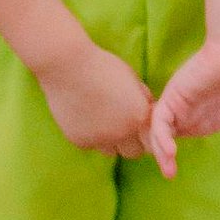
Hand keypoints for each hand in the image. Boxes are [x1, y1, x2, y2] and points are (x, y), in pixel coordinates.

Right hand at [38, 40, 152, 157]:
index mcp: (140, 117)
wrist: (67, 67)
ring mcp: (100, 140)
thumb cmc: (102, 67)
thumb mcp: (132, 79)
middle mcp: (123, 133)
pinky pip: (91, 145)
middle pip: (134, 152)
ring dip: (111, 142)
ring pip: (112, 152)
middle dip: (132, 142)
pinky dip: (90, 136)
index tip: (140, 127)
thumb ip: (143, 99)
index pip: (152, 140)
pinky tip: (85, 118)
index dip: (147, 134)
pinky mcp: (80, 141)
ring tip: (103, 121)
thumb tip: (150, 111)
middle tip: (123, 127)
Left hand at [147, 38, 219, 179]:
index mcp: (200, 120)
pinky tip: (170, 150)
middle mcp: (186, 114)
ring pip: (157, 130)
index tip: (174, 174)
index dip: (170, 158)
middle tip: (170, 173)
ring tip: (169, 167)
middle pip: (162, 138)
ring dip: (159, 150)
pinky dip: (161, 136)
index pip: (176, 140)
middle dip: (162, 158)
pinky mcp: (174, 96)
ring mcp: (178, 105)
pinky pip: (159, 119)